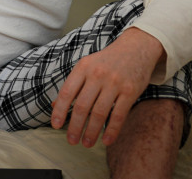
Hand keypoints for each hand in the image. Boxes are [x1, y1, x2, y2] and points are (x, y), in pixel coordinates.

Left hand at [50, 27, 164, 147]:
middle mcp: (98, 75)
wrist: (137, 47)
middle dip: (75, 126)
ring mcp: (114, 83)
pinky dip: (111, 130)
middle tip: (71, 141)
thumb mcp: (87, 66)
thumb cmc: (107, 61)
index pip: (67, 92)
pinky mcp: (130, 91)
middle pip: (83, 106)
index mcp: (83, 67)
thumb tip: (55, 106)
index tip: (55, 125)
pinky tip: (106, 141)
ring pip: (100, 113)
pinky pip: (119, 115)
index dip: (60, 111)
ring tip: (86, 143)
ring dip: (91, 132)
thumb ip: (72, 85)